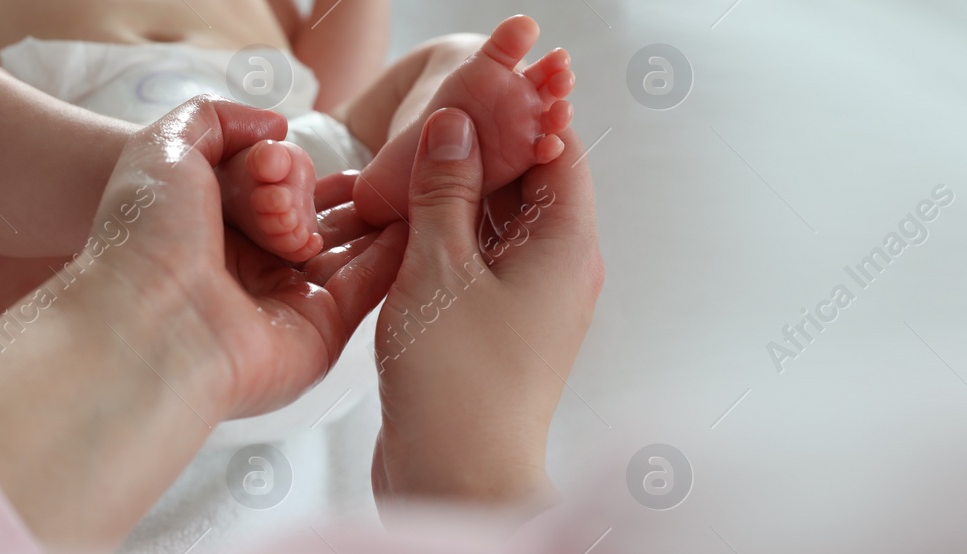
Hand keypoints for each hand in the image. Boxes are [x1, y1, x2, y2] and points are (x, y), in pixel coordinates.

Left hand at [87, 95, 408, 417]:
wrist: (150, 322)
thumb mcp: (165, 147)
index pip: (267, 188)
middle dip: (328, 191)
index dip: (285, 167)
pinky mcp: (321, 335)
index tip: (279, 160)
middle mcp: (248, 271)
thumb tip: (278, 127)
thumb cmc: (148, 237)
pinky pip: (367, 287)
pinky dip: (392, 253)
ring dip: (372, 217)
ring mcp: (287, 305)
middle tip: (336, 179)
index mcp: (209, 231)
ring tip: (403, 185)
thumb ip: (217, 117)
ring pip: (344, 250)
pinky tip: (412, 220)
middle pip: (311, 216)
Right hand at [368, 108, 602, 511]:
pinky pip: (477, 262)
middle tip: (422, 131)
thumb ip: (443, 192)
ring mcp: (528, 300)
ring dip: (454, 198)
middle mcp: (558, 268)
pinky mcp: (496, 327)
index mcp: (566, 245)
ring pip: (496, 223)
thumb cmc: (456, 387)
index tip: (475, 91)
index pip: (558, 149)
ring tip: (401, 177)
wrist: (457, 481)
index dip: (521, 112)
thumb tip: (453, 127)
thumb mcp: (438, 269)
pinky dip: (445, 240)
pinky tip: (400, 230)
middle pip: (527, 183)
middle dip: (479, 152)